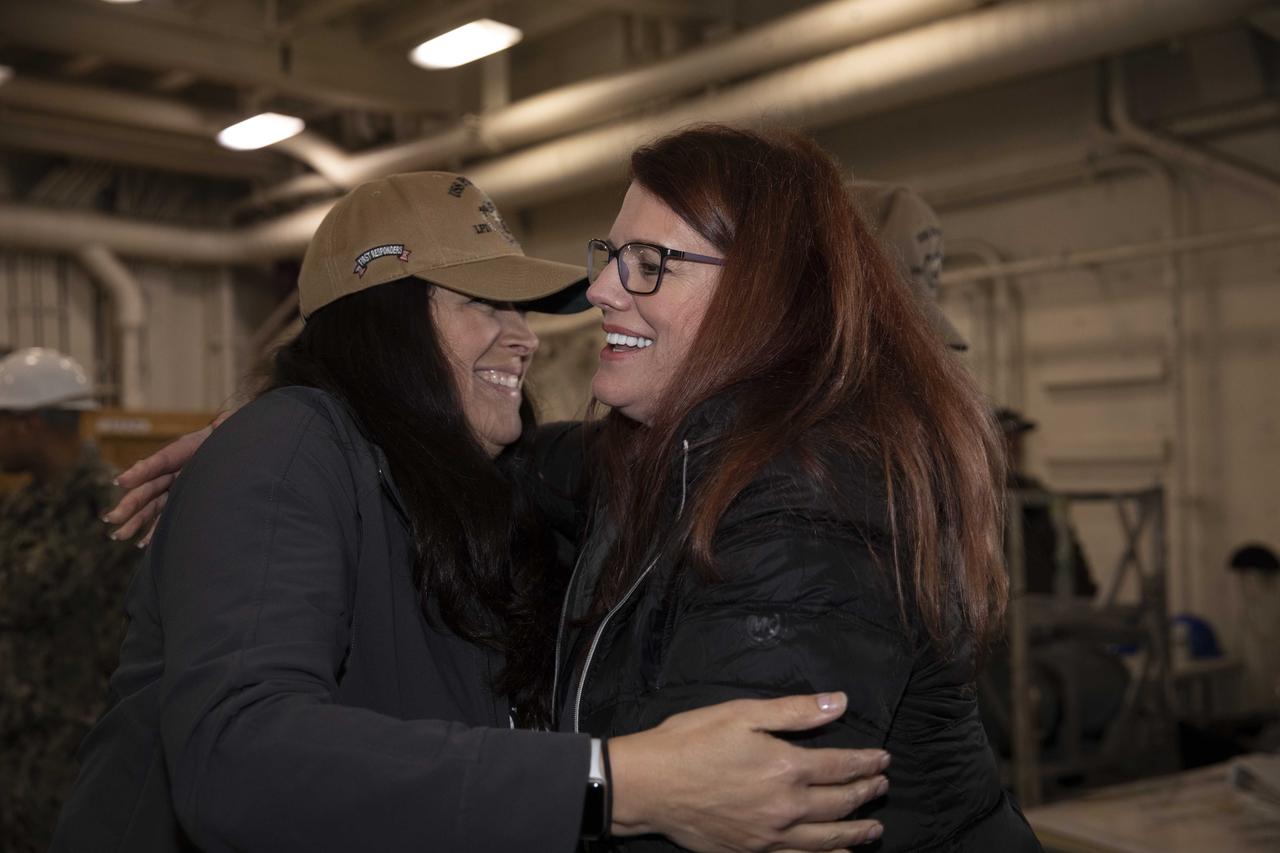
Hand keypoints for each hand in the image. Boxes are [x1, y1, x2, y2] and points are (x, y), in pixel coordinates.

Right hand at [103, 411, 228, 545]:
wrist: (234, 450)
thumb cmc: (225, 439)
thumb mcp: (223, 433)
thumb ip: (220, 428)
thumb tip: (222, 422)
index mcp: (181, 452)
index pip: (159, 461)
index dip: (142, 471)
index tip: (122, 481)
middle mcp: (173, 472)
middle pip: (149, 489)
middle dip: (130, 505)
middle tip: (111, 518)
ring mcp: (176, 489)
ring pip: (151, 507)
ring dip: (134, 522)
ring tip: (118, 536)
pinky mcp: (183, 503)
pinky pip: (166, 519)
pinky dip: (155, 532)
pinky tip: (142, 545)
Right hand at [609, 692, 888, 851]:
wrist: (648, 785)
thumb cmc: (690, 742)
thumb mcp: (742, 712)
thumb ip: (795, 711)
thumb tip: (839, 703)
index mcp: (786, 767)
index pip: (841, 766)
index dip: (866, 762)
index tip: (883, 758)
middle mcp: (786, 807)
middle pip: (840, 803)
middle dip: (866, 792)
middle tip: (882, 786)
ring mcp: (771, 836)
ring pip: (828, 839)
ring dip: (856, 831)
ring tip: (875, 828)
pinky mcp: (753, 852)